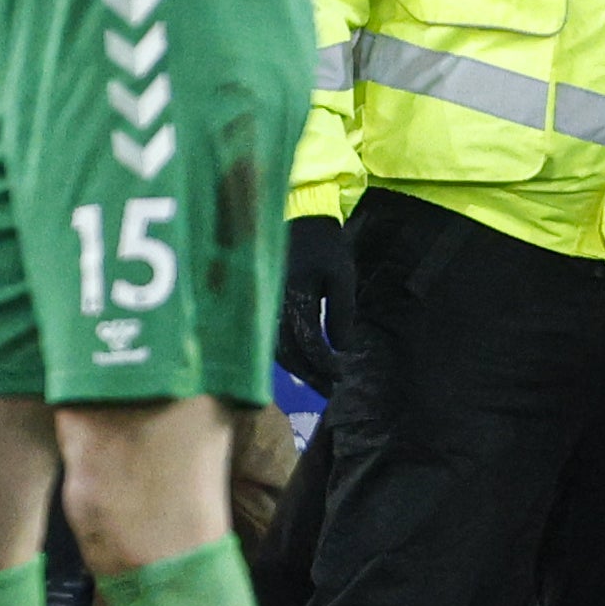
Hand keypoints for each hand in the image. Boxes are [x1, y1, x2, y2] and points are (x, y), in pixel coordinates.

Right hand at [277, 215, 353, 387]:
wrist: (297, 216)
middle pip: (287, 352)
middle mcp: (274, 305)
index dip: (325, 363)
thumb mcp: (342, 275)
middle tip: (329, 390)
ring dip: (295, 368)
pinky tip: (297, 361)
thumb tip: (343, 350)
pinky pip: (268, 336)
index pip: (309, 342)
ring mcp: (264, 304)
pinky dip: (283, 353)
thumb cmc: (324, 245)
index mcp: (295, 296)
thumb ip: (342, 313)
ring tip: (316, 380)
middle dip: (308, 374)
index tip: (341, 376)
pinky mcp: (261, 303)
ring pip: (274, 348)